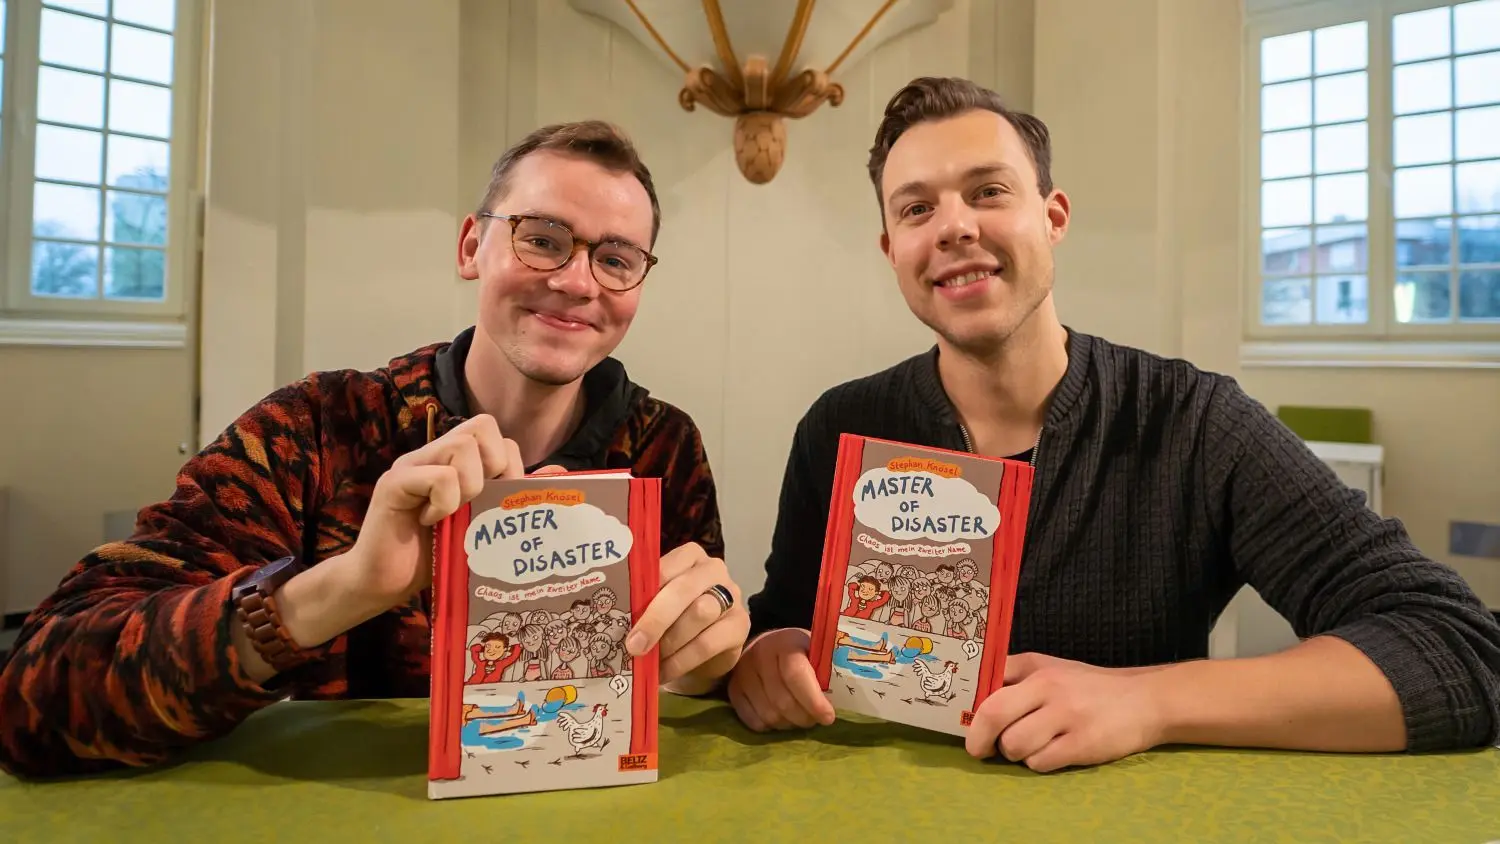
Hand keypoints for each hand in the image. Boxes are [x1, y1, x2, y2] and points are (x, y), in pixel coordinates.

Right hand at [351, 414, 521, 607]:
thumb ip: (514, 498)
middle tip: (481, 501)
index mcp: (454, 462)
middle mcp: (433, 455)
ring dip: (472, 483)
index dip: (509, 464)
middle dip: (496, 466)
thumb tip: (559, 472)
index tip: (498, 502)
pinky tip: (431, 522)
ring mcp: (412, 466)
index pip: (494, 433)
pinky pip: (437, 476)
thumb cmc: (436, 556)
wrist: (384, 585)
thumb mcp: (484, 527)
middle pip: (482, 426)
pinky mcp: (394, 484)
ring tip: (456, 513)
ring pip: (462, 445)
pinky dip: (445, 501)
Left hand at [624, 542, 749, 686]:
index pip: (665, 566)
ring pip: (700, 614)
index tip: (622, 614)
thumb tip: (613, 620)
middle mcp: (712, 569)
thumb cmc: (675, 618)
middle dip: (656, 619)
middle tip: (634, 645)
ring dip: (670, 641)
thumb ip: (643, 603)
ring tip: (649, 661)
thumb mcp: (658, 604)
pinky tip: (664, 672)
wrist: (706, 647)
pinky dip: (682, 661)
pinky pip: (708, 643)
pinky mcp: (740, 624)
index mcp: (688, 556)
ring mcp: (731, 595)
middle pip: (683, 589)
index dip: (643, 590)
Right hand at [726, 628, 835, 730]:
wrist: (769, 644)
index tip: (828, 717)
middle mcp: (759, 654)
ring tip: (799, 718)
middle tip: (815, 720)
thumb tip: (845, 702)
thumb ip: (827, 672)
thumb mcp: (817, 652)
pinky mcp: (733, 689)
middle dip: (804, 718)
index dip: (813, 701)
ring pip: (769, 715)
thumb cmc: (802, 652)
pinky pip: (752, 721)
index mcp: (785, 642)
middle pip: (783, 701)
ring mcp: (743, 672)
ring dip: (788, 724)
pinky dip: (770, 726)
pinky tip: (781, 718)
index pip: (796, 676)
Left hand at [964, 652, 1165, 772]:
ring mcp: (1066, 716)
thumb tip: (975, 694)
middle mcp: (1048, 687)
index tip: (963, 721)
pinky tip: (1052, 753)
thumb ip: (1015, 674)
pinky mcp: (1082, 744)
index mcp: (1035, 667)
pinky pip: (1040, 762)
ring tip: (1029, 747)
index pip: (988, 682)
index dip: (969, 706)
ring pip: (1014, 744)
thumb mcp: (1051, 667)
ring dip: (1015, 753)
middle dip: (979, 739)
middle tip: (979, 750)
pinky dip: (1038, 763)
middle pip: (993, 714)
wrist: (1146, 700)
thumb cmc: (1089, 686)